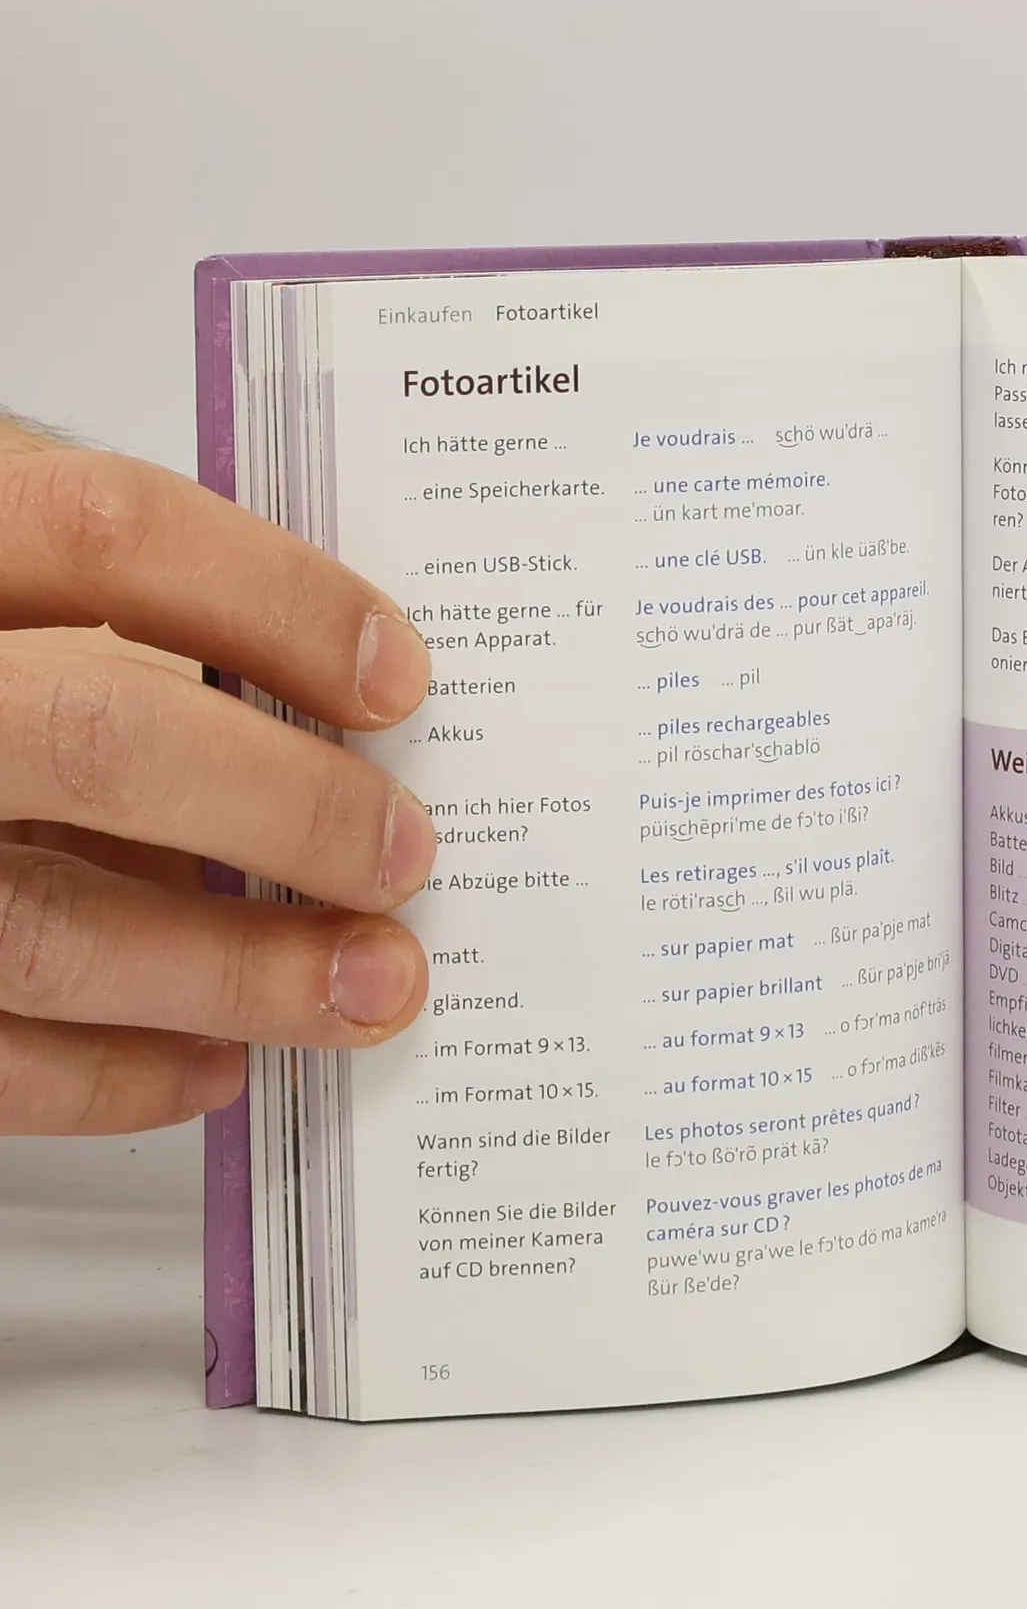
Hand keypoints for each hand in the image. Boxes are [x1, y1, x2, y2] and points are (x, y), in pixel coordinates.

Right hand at [0, 418, 436, 1131]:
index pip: (108, 535)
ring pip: (45, 930)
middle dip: (285, 808)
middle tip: (404, 851)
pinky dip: (118, 1073)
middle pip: (96, 738)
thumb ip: (132, 610)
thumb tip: (340, 715)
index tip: (398, 678)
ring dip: (239, 972)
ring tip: (371, 985)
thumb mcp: (3, 581)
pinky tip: (219, 1060)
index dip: (275, 602)